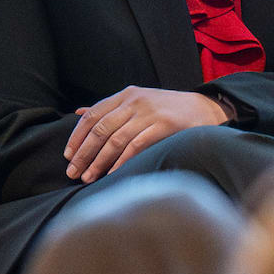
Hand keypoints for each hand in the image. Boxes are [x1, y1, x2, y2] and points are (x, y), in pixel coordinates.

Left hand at [66, 85, 224, 180]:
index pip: (93, 115)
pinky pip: (137, 146)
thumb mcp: (138, 101)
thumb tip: (79, 114)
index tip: (68, 154)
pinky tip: (112, 174)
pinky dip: (122, 161)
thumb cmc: (169, 109)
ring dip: (99, 161)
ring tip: (88, 177)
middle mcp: (134, 102)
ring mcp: (149, 113)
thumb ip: (110, 108)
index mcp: (126, 95)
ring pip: (115, 139)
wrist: (206, 108)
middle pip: (100, 129)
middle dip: (83, 153)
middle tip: (73, 172)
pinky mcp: (164, 126)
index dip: (77, 136)